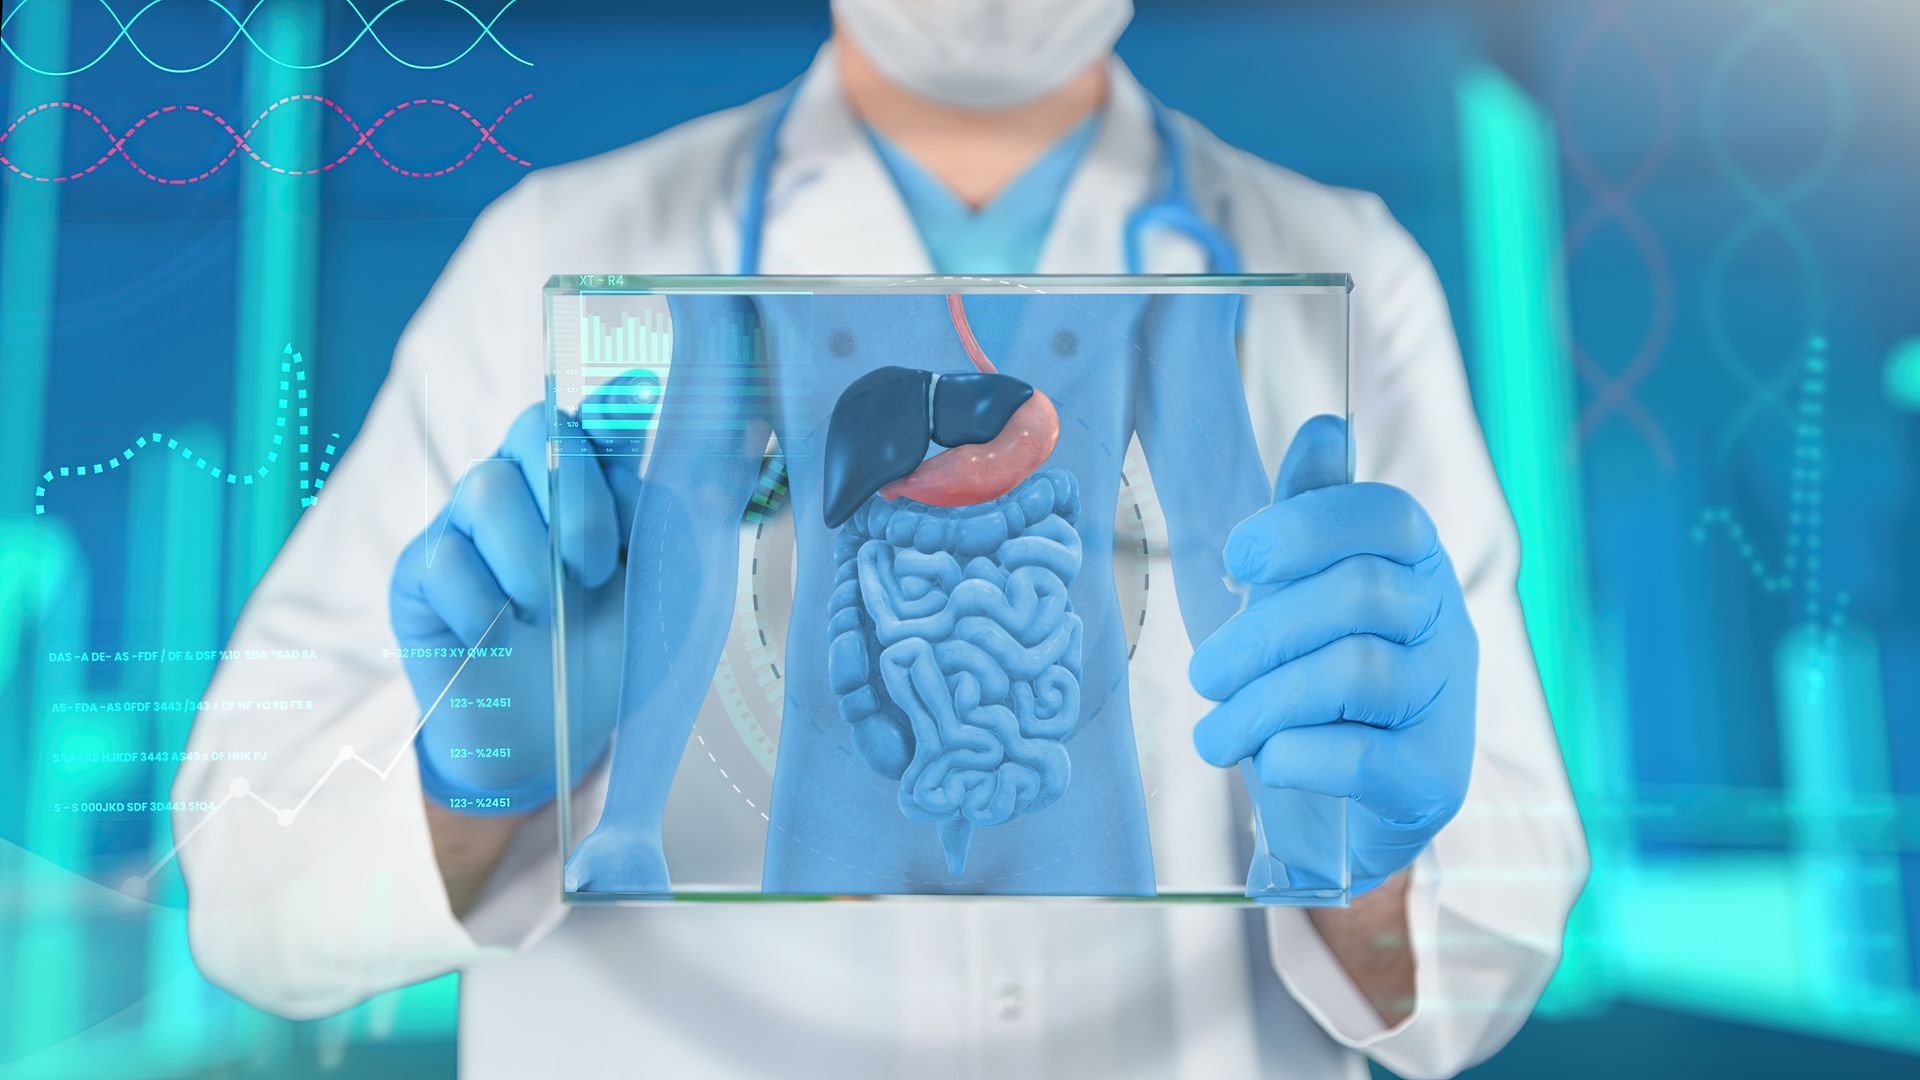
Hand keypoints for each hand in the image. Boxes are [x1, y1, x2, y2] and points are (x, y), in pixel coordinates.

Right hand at [389, 404, 634, 813]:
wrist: (547, 739)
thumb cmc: (608, 657)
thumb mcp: (659, 597)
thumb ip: (672, 524)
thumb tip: (710, 448)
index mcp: (587, 485)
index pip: (596, 420)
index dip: (615, 405)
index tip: (641, 397)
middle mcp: (523, 487)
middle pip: (536, 432)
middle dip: (579, 504)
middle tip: (597, 573)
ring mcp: (464, 523)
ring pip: (485, 488)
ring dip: (530, 559)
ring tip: (547, 615)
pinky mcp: (419, 571)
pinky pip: (444, 558)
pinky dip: (482, 603)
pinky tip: (498, 635)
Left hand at [1188, 415, 1475, 891]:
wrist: (1339, 817)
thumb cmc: (1312, 686)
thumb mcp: (1301, 594)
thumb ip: (1309, 518)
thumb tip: (1323, 430)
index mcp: (1417, 568)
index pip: (1389, 516)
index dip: (1307, 527)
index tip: (1238, 561)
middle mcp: (1448, 627)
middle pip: (1359, 595)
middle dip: (1261, 634)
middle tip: (1202, 675)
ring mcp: (1450, 703)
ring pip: (1355, 672)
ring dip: (1262, 703)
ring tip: (1214, 734)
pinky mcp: (1434, 778)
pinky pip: (1362, 755)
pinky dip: (1297, 757)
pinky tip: (1267, 763)